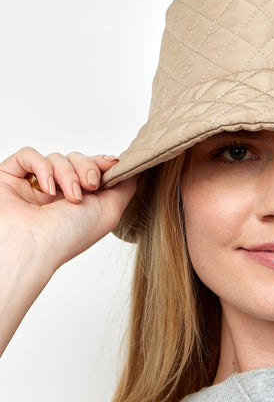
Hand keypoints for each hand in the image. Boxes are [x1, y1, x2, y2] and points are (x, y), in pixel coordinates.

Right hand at [0, 147, 135, 274]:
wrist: (34, 246)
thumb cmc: (68, 236)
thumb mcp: (109, 212)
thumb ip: (124, 187)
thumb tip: (133, 168)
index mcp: (80, 203)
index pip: (92, 170)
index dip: (101, 163)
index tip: (111, 164)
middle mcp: (57, 194)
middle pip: (76, 159)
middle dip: (86, 168)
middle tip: (89, 186)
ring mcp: (33, 185)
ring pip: (56, 157)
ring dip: (67, 173)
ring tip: (68, 195)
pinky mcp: (11, 177)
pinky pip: (29, 155)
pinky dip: (42, 167)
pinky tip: (47, 188)